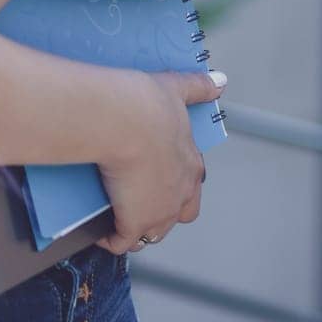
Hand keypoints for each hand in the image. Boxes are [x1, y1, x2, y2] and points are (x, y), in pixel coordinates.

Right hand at [94, 68, 226, 254]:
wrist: (122, 120)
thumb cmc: (145, 104)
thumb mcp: (175, 88)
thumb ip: (198, 86)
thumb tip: (221, 80)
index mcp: (190, 163)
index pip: (191, 182)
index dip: (176, 182)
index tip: (159, 177)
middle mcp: (181, 193)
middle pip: (178, 214)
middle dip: (163, 213)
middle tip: (141, 205)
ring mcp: (158, 211)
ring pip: (154, 232)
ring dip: (139, 230)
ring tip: (120, 224)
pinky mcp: (133, 222)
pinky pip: (123, 241)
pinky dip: (112, 240)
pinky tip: (101, 234)